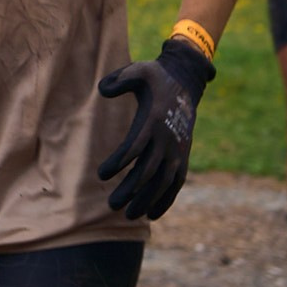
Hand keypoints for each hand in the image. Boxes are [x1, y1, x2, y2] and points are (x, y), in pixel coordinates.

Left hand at [97, 36, 215, 220]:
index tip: (101, 175)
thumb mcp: (137, 70)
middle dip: (130, 189)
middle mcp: (167, 139)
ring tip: (128, 215)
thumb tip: (103, 90)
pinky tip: (153, 214)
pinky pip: (176, 182)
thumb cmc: (154, 77)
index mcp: (153, 120)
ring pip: (163, 181)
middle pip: (148, 170)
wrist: (185, 81)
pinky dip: (167, 199)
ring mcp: (178, 150)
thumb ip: (119, 79)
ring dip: (147, 199)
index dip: (119, 162)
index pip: (135, 146)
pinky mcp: (183, 156)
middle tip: (111, 205)